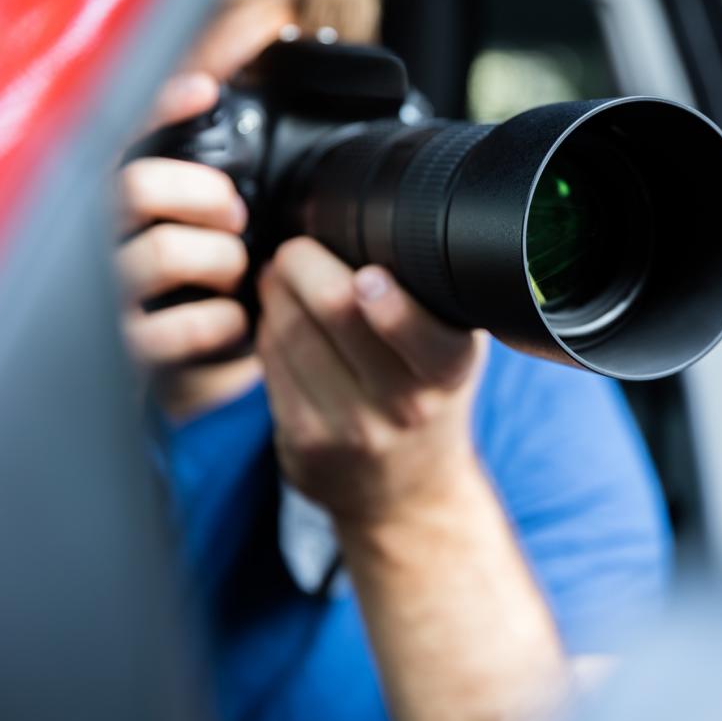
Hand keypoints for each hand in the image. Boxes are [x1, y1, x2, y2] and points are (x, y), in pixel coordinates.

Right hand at [117, 72, 258, 414]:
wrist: (182, 381)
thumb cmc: (192, 291)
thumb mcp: (197, 230)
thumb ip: (193, 169)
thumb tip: (208, 87)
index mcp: (111, 211)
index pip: (119, 138)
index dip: (160, 106)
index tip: (206, 91)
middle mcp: (94, 249)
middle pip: (133, 186)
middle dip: (203, 192)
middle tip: (236, 213)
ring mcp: (106, 306)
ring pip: (156, 253)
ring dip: (218, 257)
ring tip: (237, 271)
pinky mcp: (128, 364)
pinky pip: (174, 333)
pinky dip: (222, 325)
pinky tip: (236, 323)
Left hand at [255, 237, 485, 523]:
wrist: (406, 495)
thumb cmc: (429, 402)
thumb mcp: (454, 351)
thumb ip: (433, 299)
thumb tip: (374, 225)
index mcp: (448, 372)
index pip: (420, 334)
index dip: (388, 302)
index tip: (368, 275)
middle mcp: (404, 406)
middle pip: (336, 313)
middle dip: (304, 264)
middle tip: (298, 250)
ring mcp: (351, 430)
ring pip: (291, 333)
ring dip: (276, 292)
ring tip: (282, 277)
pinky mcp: (303, 444)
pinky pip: (271, 365)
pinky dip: (267, 331)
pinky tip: (277, 321)